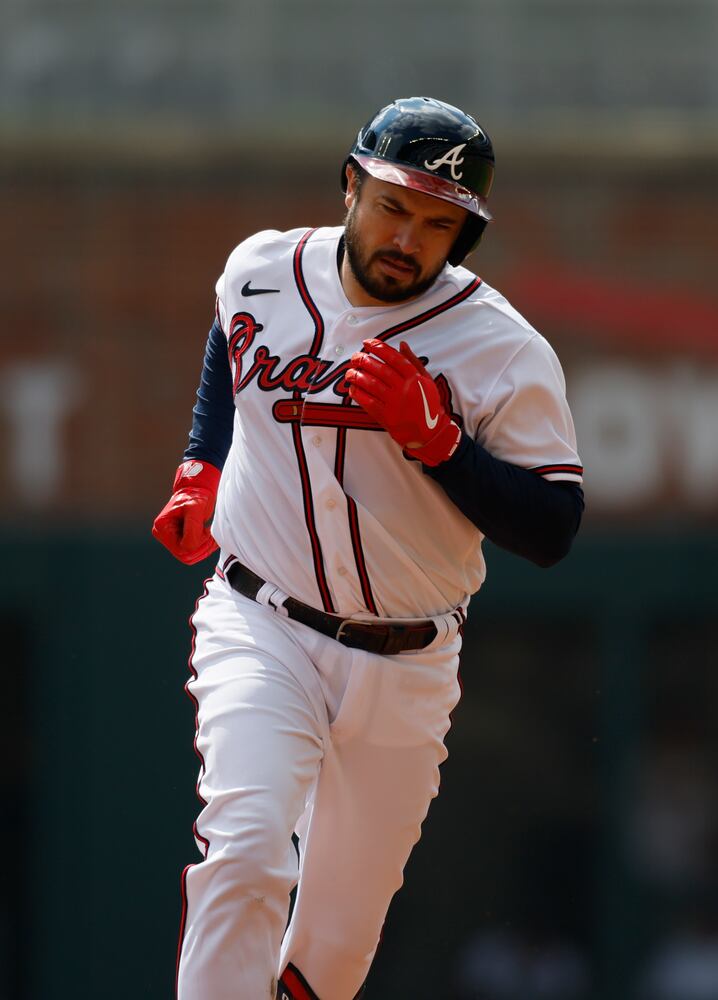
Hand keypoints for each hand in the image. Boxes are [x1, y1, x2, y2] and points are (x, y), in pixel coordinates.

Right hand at [152, 460, 220, 563]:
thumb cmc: (195, 495)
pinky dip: (204, 548)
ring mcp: (171, 538)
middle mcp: (163, 534)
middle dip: (201, 547)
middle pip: (184, 555)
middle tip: (209, 533)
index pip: (181, 548)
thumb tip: (188, 547)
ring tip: (211, 535)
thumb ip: (191, 528)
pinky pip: (192, 553)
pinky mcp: (180, 540)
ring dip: (204, 549)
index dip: (197, 542)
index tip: (205, 529)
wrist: (198, 489)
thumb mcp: (195, 508)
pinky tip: (209, 538)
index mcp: (162, 527)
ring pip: (189, 557)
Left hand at [346, 339, 460, 465]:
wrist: (430, 432)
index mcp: (414, 378)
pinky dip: (358, 393)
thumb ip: (413, 361)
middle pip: (379, 369)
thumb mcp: (427, 380)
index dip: (378, 348)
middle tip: (355, 357)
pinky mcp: (386, 417)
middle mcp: (404, 388)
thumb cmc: (428, 404)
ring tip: (350, 371)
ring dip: (357, 376)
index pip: (393, 357)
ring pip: (371, 384)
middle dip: (364, 360)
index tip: (367, 343)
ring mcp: (395, 403)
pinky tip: (352, 388)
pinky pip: (368, 402)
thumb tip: (401, 344)